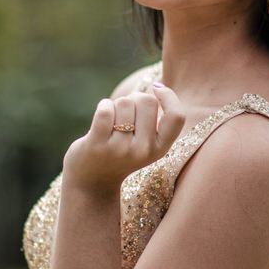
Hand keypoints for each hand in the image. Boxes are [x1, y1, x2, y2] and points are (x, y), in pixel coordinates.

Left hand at [62, 82, 185, 194]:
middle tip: (126, 112)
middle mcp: (143, 150)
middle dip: (134, 98)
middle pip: (147, 101)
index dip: (169, 96)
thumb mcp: (146, 143)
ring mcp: (120, 149)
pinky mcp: (98, 145)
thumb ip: (155, 120)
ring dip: (116, 105)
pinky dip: (103, 105)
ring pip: (124, 102)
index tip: (157, 88)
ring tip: (112, 123)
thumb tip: (157, 85)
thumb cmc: (121, 153)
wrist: (92, 182)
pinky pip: (105, 110)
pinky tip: (102, 116)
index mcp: (160, 149)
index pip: (176, 116)